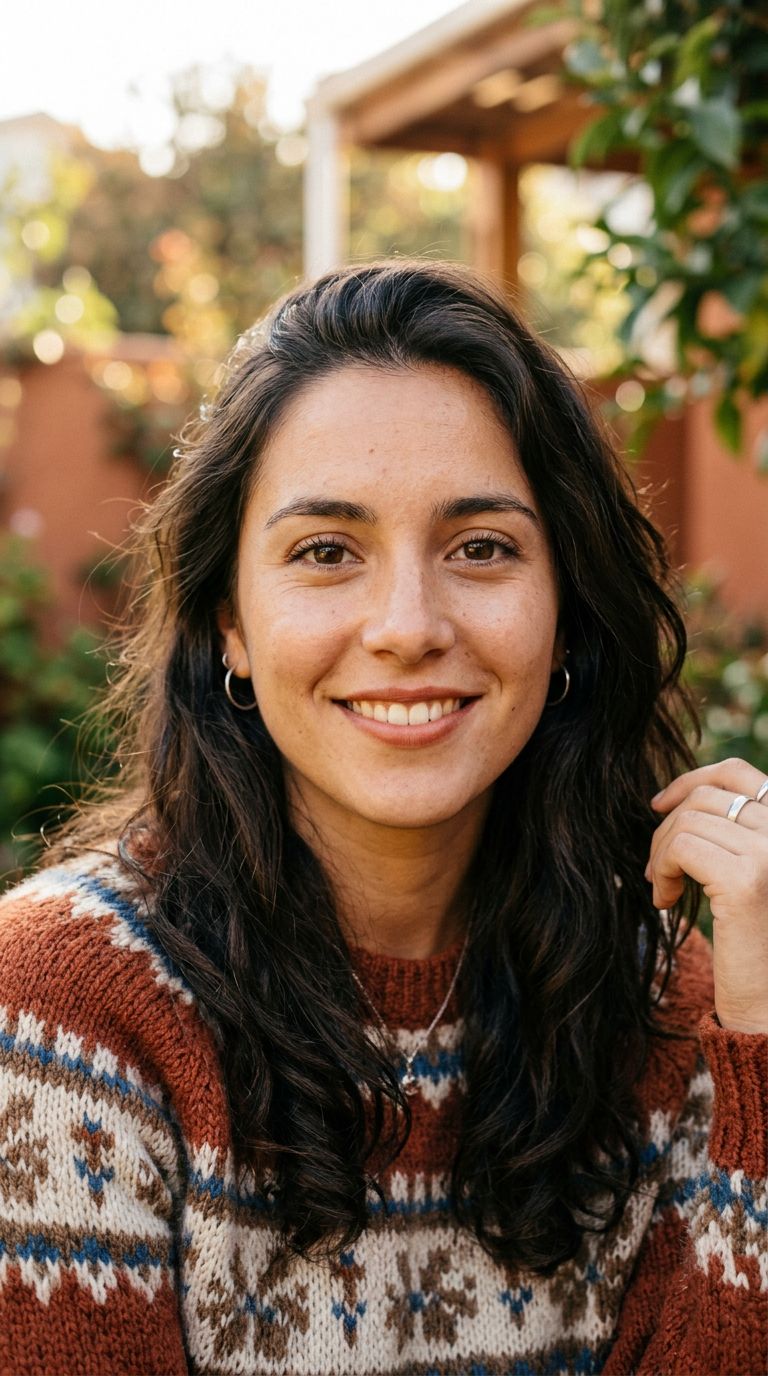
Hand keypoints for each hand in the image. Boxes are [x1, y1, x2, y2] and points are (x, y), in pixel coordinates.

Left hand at [648, 759, 767, 1033]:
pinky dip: (663, 870)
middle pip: (704, 798)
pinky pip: (681, 847)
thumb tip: (674, 796)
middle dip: (666, 829)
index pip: (737, 772)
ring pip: (686, 822)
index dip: (691, 780)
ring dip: (661, 855)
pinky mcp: (746, 879)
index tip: (659, 805)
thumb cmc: (752, 937)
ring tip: (663, 888)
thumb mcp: (742, 870)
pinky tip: (666, 901)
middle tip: (656, 871)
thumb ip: (727, 831)